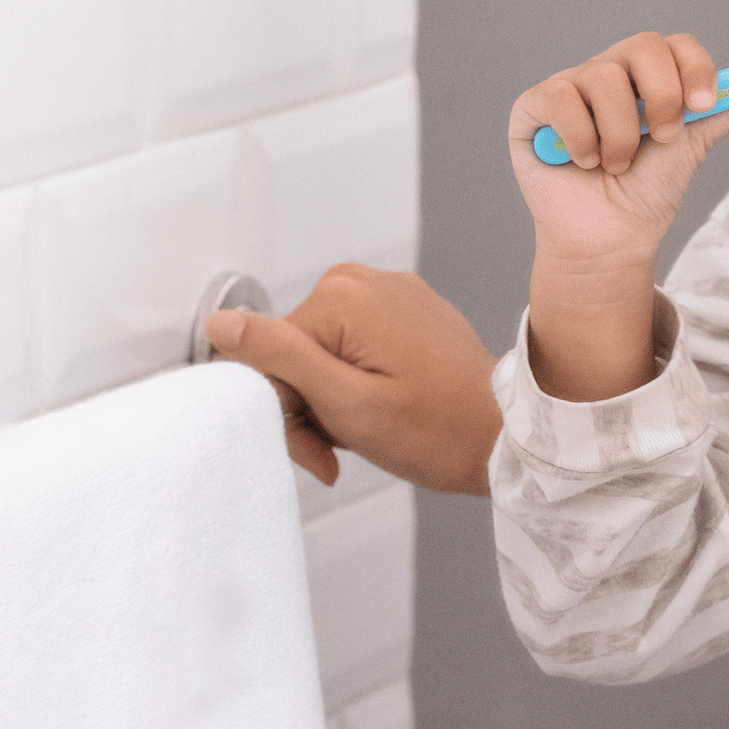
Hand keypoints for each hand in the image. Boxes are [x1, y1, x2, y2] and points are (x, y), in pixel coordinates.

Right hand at [203, 264, 498, 493]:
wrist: (507, 437)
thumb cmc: (438, 430)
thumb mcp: (345, 404)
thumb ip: (279, 358)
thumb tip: (221, 323)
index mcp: (341, 296)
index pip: (267, 355)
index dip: (284, 411)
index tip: (318, 448)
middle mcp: (360, 279)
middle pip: (291, 351)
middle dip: (306, 408)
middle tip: (338, 448)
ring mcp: (384, 292)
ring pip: (317, 354)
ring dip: (328, 402)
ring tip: (363, 432)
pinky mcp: (400, 311)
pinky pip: (350, 347)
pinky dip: (353, 386)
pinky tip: (378, 411)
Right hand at [506, 31, 728, 280]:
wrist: (611, 238)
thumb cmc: (646, 191)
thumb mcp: (694, 147)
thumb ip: (726, 112)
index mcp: (648, 76)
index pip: (675, 44)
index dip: (695, 67)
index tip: (705, 105)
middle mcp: (609, 71)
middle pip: (642, 46)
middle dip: (662, 97)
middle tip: (663, 139)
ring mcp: (570, 86)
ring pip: (603, 79)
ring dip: (621, 135)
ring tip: (615, 165)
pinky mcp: (534, 107)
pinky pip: (562, 98)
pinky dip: (581, 138)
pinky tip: (583, 162)